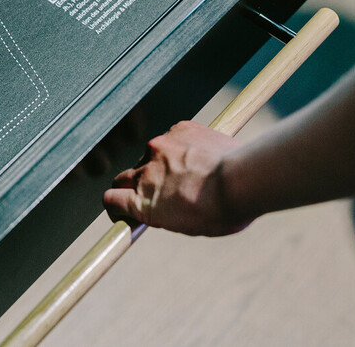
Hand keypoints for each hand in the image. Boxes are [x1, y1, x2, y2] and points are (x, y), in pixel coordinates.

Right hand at [102, 120, 250, 235]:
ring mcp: (159, 147)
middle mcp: (144, 172)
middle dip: (134, 183)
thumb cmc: (222, 211)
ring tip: (192, 171)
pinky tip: (201, 154)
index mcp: (143, 202)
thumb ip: (165, 212)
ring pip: (152, 155)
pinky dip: (182, 145)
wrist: (243, 180)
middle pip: (123, 176)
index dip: (116, 203)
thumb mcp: (187, 224)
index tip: (123, 205)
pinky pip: (173, 136)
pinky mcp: (178, 129)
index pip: (111, 199)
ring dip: (164, 163)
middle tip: (156, 188)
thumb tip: (165, 206)